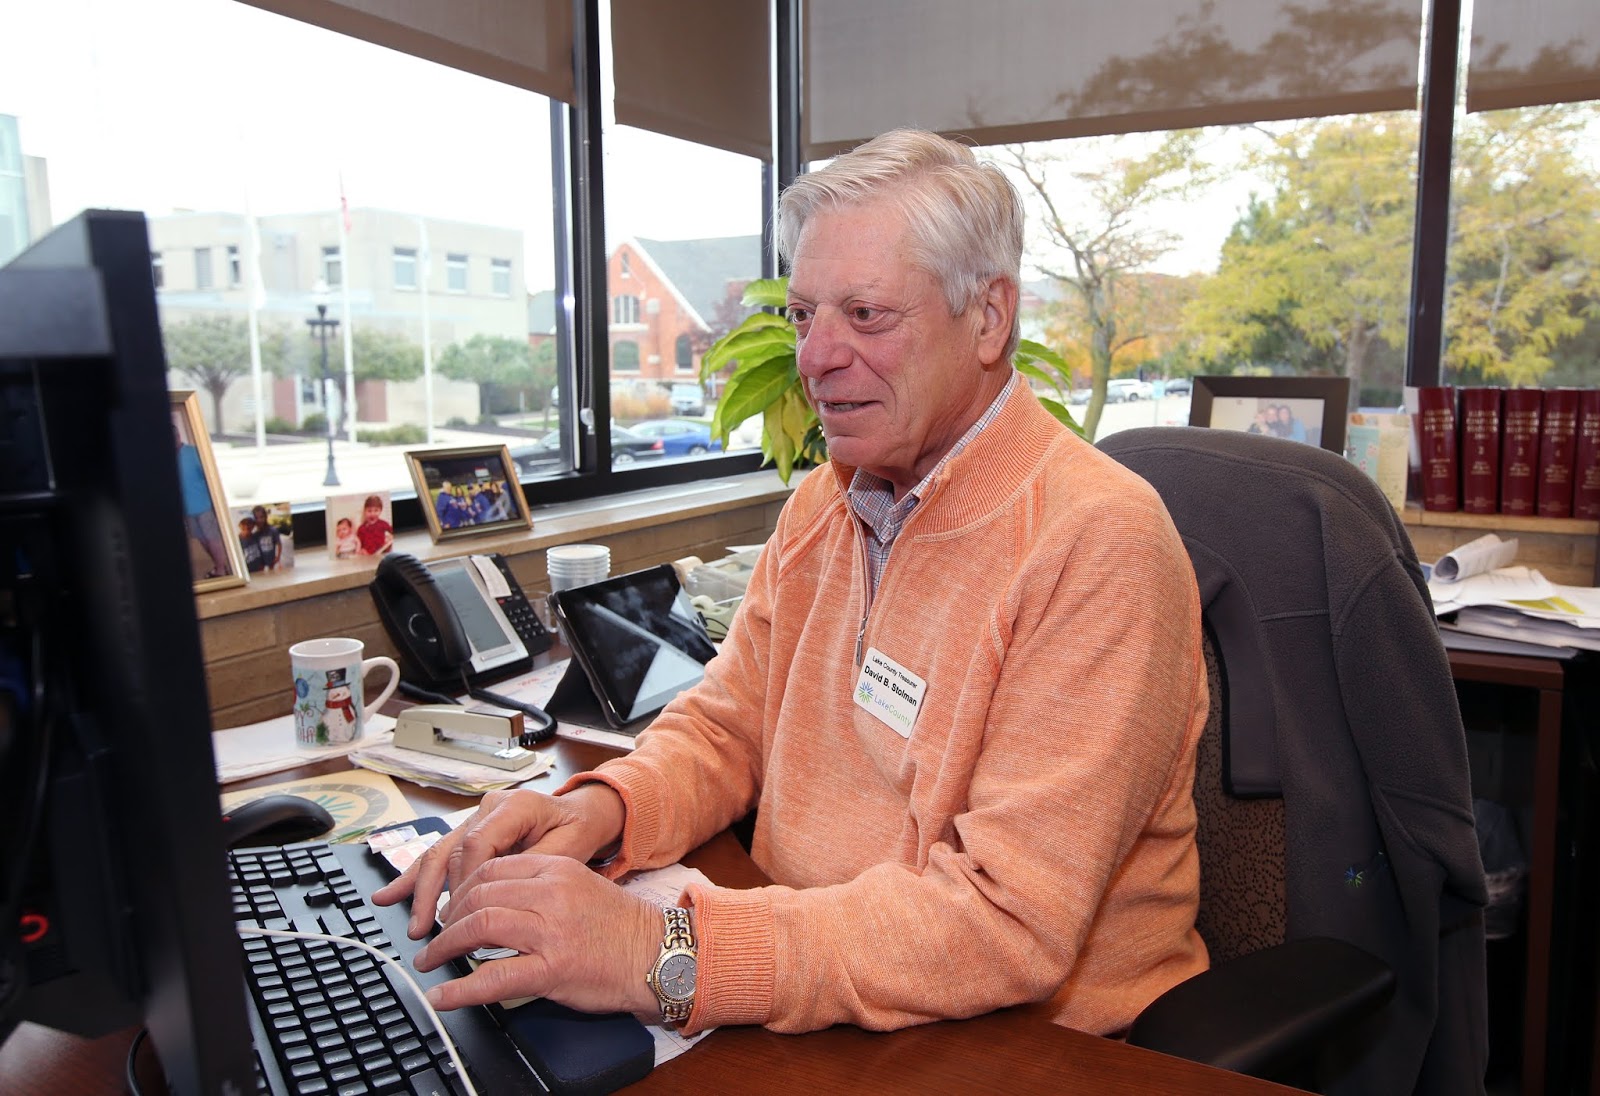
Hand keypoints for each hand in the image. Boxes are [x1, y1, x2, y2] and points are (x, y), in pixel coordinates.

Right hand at [371, 784, 624, 938]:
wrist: (583, 813)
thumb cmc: (579, 829)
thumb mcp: (571, 848)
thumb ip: (537, 868)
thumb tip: (507, 900)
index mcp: (515, 806)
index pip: (478, 845)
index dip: (466, 884)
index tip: (462, 918)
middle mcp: (489, 809)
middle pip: (451, 851)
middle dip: (435, 895)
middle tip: (428, 932)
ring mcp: (475, 819)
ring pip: (439, 854)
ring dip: (420, 891)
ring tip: (413, 925)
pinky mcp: (469, 833)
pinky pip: (439, 855)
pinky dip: (414, 878)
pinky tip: (391, 895)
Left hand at [411, 851, 661, 1016]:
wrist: (657, 955)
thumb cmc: (621, 927)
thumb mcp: (580, 886)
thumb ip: (541, 887)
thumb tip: (496, 900)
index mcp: (556, 869)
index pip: (492, 868)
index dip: (461, 888)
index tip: (450, 906)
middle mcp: (551, 893)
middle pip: (479, 893)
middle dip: (447, 917)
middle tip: (436, 935)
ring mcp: (550, 930)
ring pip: (480, 926)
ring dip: (445, 946)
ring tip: (431, 960)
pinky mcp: (552, 969)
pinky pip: (494, 978)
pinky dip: (461, 990)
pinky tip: (444, 996)